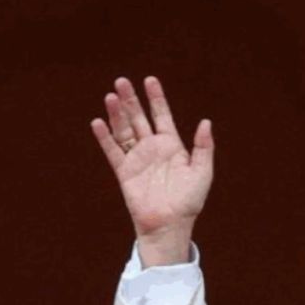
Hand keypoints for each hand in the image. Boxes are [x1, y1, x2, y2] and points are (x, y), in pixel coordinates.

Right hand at [91, 76, 213, 266]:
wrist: (170, 224)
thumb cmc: (189, 201)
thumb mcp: (202, 172)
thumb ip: (204, 147)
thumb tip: (206, 122)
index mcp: (172, 146)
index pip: (162, 115)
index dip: (156, 98)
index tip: (150, 80)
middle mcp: (152, 148)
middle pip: (139, 118)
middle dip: (131, 100)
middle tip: (122, 81)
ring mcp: (137, 159)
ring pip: (124, 130)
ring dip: (117, 114)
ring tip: (111, 96)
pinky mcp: (124, 172)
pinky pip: (113, 151)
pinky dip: (105, 138)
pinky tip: (98, 122)